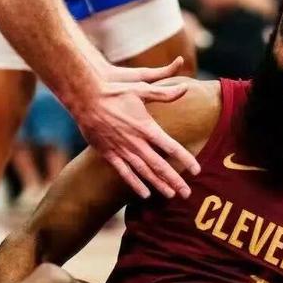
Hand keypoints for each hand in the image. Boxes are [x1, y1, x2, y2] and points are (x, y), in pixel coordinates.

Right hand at [77, 57, 200, 198]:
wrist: (85, 96)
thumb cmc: (115, 90)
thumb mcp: (141, 88)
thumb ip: (164, 92)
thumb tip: (185, 87)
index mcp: (147, 127)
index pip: (172, 147)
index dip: (185, 159)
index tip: (197, 170)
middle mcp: (136, 142)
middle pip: (160, 165)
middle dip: (175, 180)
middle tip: (187, 193)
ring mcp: (122, 150)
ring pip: (144, 172)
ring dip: (158, 184)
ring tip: (171, 195)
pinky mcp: (109, 153)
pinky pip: (124, 172)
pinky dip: (134, 184)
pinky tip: (144, 194)